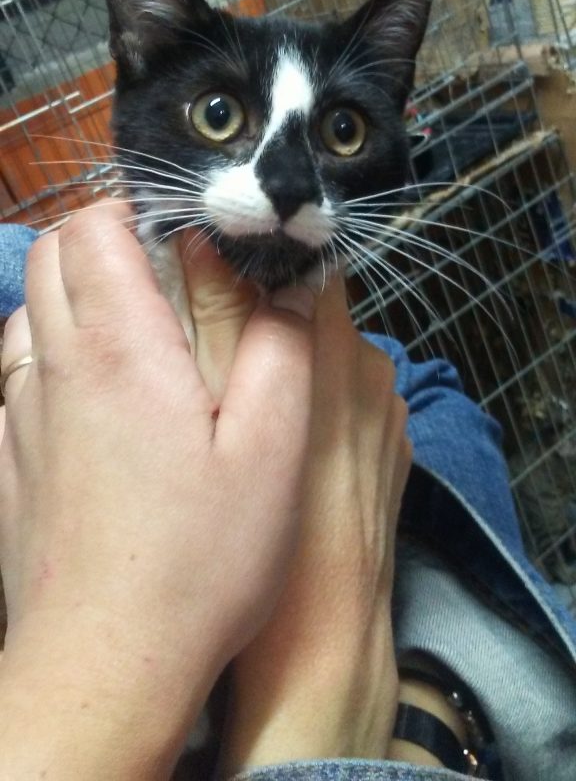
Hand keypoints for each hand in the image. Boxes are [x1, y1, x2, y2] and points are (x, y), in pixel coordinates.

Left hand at [0, 202, 315, 777]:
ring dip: (75, 293)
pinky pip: (16, 372)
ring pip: (28, 309)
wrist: (104, 664)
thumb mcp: (273, 451)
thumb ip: (282, 347)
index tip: (187, 235)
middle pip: (51, 254)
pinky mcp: (13, 459)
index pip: (94, 229)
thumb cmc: (197, 562)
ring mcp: (23, 415)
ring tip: (138, 329)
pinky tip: (99, 398)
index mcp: (121, 350)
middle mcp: (58, 369)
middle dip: (103, 238)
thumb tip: (290, 282)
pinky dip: (52, 352)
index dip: (136, 210)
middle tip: (168, 272)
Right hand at [221, 276, 411, 772]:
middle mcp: (374, 372)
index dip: (255, 269)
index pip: (304, 272)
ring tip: (239, 414)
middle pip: (312, 318)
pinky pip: (346, 410)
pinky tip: (280, 456)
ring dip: (290, 372)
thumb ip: (219, 320)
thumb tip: (207, 244)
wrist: (325, 638)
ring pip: (328, 366)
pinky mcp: (391, 455)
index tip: (208, 284)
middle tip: (206, 359)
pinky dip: (315, 416)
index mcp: (337, 349)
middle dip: (265, 325)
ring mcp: (389, 417)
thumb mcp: (219, 413)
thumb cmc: (260, 529)